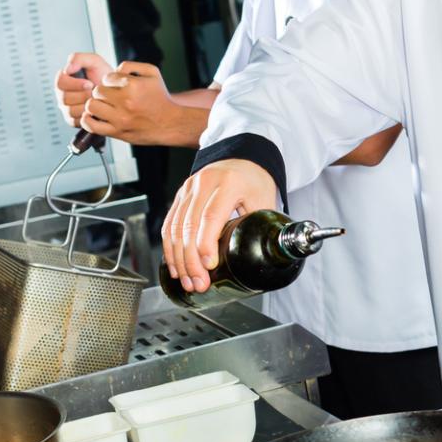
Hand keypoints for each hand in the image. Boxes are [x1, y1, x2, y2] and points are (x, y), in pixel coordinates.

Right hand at [54, 52, 110, 127]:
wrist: (115, 93)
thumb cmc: (104, 76)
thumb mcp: (95, 62)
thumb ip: (79, 58)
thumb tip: (67, 68)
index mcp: (64, 79)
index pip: (60, 82)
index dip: (75, 84)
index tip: (89, 83)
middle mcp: (62, 94)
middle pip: (64, 98)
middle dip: (83, 95)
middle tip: (94, 93)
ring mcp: (66, 108)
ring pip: (70, 110)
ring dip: (86, 105)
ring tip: (96, 101)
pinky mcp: (71, 120)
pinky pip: (75, 121)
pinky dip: (87, 115)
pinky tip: (95, 110)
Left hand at [82, 62, 184, 144]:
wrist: (171, 123)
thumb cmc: (161, 99)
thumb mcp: (153, 73)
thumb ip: (132, 65)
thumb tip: (115, 69)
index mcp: (133, 86)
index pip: (107, 78)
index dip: (109, 81)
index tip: (115, 86)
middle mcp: (126, 102)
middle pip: (97, 91)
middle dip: (101, 92)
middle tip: (108, 96)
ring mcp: (120, 118)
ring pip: (91, 106)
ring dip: (94, 104)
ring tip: (102, 106)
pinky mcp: (117, 132)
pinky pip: (92, 126)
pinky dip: (88, 120)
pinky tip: (94, 117)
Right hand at [163, 159, 278, 291]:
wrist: (242, 158)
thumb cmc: (254, 179)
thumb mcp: (264, 199)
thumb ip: (265, 226)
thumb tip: (272, 255)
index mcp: (228, 183)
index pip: (211, 217)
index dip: (206, 244)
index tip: (209, 266)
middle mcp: (203, 183)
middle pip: (189, 226)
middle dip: (191, 260)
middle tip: (199, 283)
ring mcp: (188, 189)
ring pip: (174, 227)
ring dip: (178, 259)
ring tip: (187, 281)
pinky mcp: (180, 196)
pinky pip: (169, 224)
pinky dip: (169, 248)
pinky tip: (176, 266)